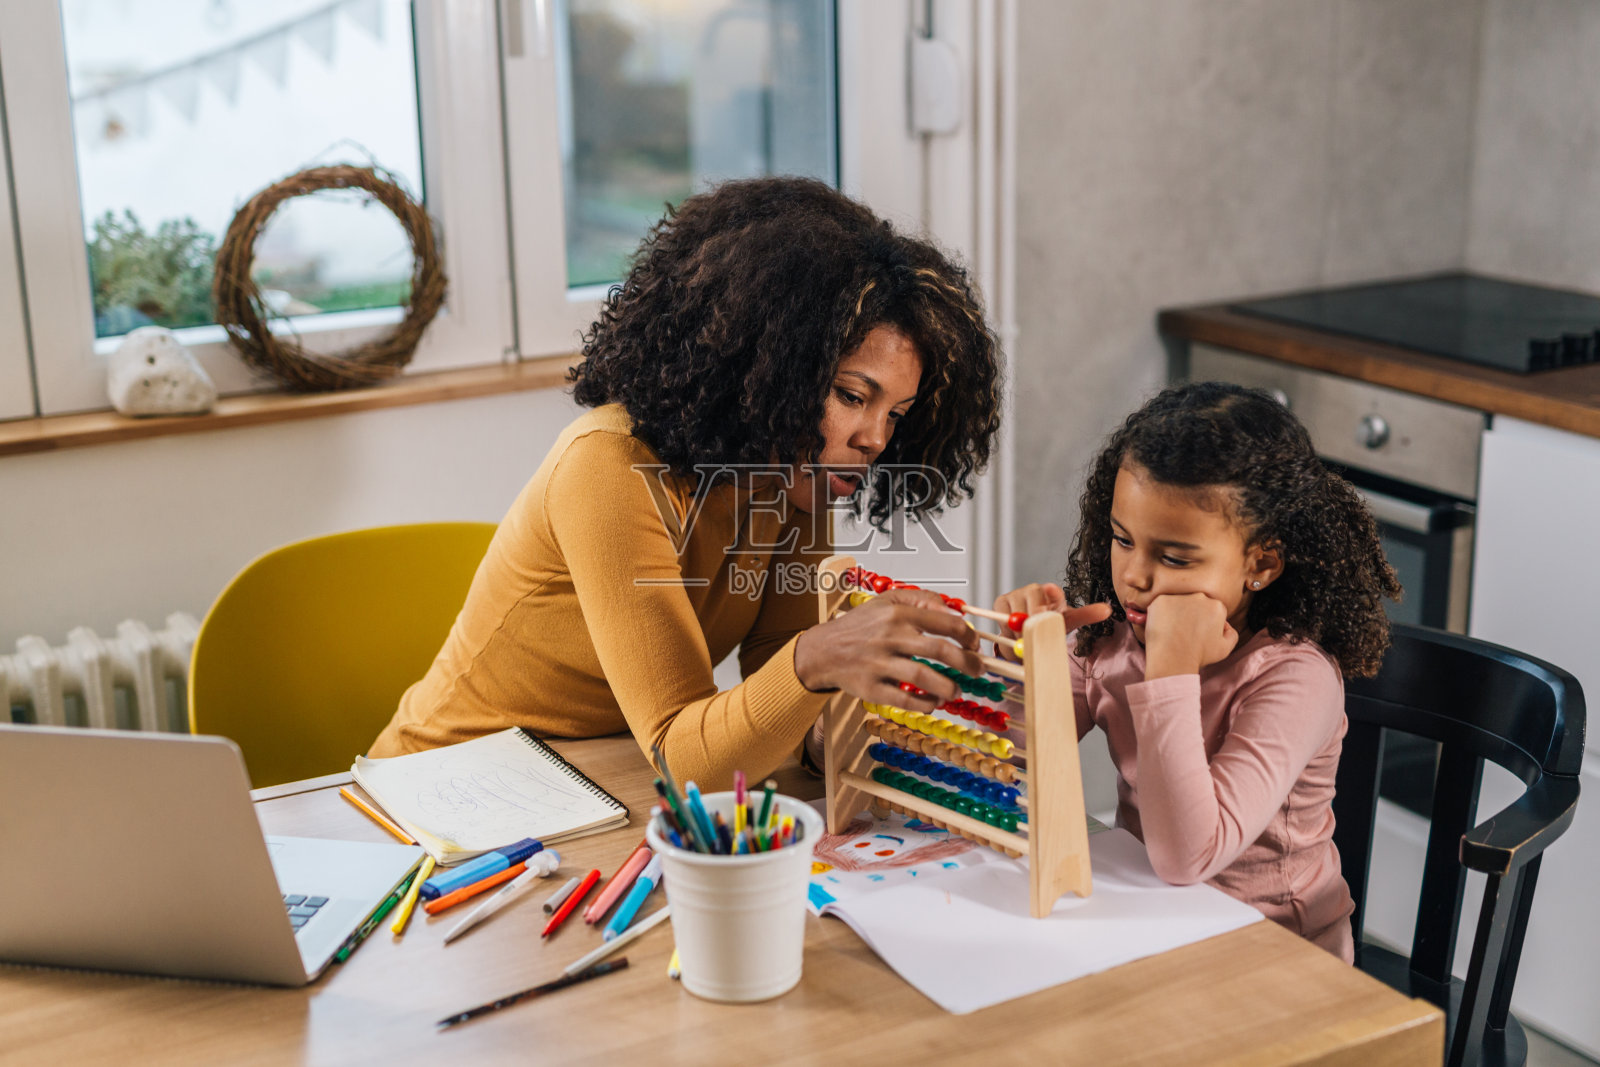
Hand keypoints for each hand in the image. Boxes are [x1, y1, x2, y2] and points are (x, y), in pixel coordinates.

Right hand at [794, 588, 982, 711]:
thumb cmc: (858, 627)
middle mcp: (890, 637)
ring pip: (924, 677)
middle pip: (941, 651)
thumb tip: (955, 610)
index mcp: (897, 614)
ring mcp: (879, 664)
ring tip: (957, 690)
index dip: (968, 636)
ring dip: (948, 687)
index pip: (946, 623)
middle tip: (978, 670)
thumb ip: (922, 600)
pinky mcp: (871, 688)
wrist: (822, 651)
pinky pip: (905, 700)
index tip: (975, 644)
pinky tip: (934, 702)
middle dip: (967, 663)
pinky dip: (925, 704)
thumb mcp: (887, 602)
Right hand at [992, 584, 1113, 660]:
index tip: (1049, 598)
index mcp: (1051, 592)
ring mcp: (1014, 595)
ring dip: (1019, 638)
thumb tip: (1108, 610)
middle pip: (1029, 608)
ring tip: (1027, 649)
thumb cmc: (1051, 621)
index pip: (1051, 593)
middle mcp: (1032, 589)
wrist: (1032, 625)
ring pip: (1013, 618)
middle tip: (1035, 644)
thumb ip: (1086, 614)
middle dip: (1032, 629)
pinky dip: (1007, 638)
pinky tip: (1015, 644)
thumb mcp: (1069, 620)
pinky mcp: (1000, 603)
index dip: (1050, 597)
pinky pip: (1000, 622)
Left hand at [1142, 593, 1237, 679]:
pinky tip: (1162, 628)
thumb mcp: (1225, 649)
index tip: (1197, 635)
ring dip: (1176, 614)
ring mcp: (1180, 597)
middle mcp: (1200, 597)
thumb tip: (1225, 624)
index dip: (1205, 624)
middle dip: (1191, 615)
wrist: (1173, 659)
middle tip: (1184, 633)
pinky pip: (1161, 606)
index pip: (1212, 611)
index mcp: (1217, 606)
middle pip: (1195, 604)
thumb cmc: (1199, 656)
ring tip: (1173, 632)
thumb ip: (1231, 634)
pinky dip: (1160, 615)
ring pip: (1178, 603)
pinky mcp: (1161, 600)